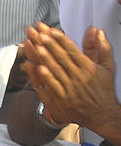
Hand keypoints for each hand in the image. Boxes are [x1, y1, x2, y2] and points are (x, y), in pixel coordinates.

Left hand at [22, 24, 120, 141]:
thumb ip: (102, 47)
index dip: (61, 40)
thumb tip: (97, 30)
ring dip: (45, 58)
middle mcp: (79, 76)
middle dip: (50, 45)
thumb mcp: (108, 67)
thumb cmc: (103, 89)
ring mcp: (70, 88)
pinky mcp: (63, 99)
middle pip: (62, 58)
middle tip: (40, 34)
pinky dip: (45, 76)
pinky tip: (37, 67)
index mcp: (88, 67)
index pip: (73, 50)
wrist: (102, 114)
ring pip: (56, 70)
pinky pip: (52, 86)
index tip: (52, 30)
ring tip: (36, 46)